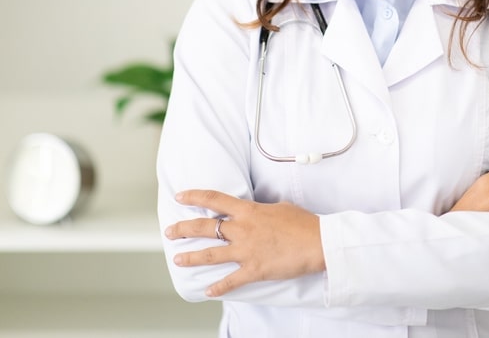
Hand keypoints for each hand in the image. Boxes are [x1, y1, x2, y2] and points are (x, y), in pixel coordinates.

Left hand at [165, 190, 324, 296]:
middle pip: (205, 227)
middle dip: (184, 229)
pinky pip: (231, 281)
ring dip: (192, 258)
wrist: (318, 242)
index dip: (195, 196)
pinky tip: (208, 291)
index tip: (181, 196)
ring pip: (211, 254)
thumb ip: (263, 209)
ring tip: (178, 260)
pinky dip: (218, 288)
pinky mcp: (254, 269)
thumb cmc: (304, 223)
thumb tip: (259, 210)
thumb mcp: (280, 207)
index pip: (215, 199)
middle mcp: (242, 229)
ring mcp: (246, 250)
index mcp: (249, 210)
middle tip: (170, 232)